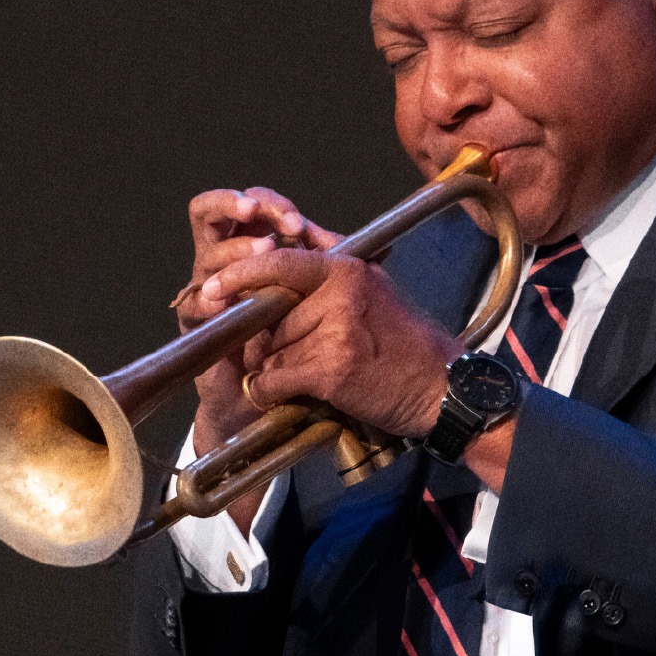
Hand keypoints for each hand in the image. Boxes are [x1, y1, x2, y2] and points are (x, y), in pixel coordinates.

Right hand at [174, 187, 340, 457]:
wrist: (276, 395)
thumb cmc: (302, 341)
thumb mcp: (325, 303)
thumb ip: (337, 275)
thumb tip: (377, 247)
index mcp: (254, 245)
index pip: (251, 205)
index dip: (269, 205)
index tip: (296, 222)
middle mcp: (225, 261)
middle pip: (209, 212)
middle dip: (232, 206)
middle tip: (256, 213)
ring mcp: (206, 289)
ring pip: (206, 255)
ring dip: (232, 250)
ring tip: (259, 253)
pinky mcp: (195, 324)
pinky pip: (193, 304)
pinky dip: (207, 300)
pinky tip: (222, 300)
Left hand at [201, 248, 460, 440]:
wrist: (441, 386)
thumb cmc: (404, 343)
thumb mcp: (372, 290)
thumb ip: (329, 274)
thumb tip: (273, 264)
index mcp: (345, 267)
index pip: (277, 261)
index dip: (239, 273)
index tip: (213, 288)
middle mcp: (340, 292)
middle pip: (267, 315)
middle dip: (264, 340)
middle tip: (285, 356)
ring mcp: (336, 330)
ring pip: (268, 350)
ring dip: (273, 370)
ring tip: (305, 377)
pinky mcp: (332, 368)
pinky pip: (273, 379)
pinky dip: (272, 392)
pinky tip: (293, 395)